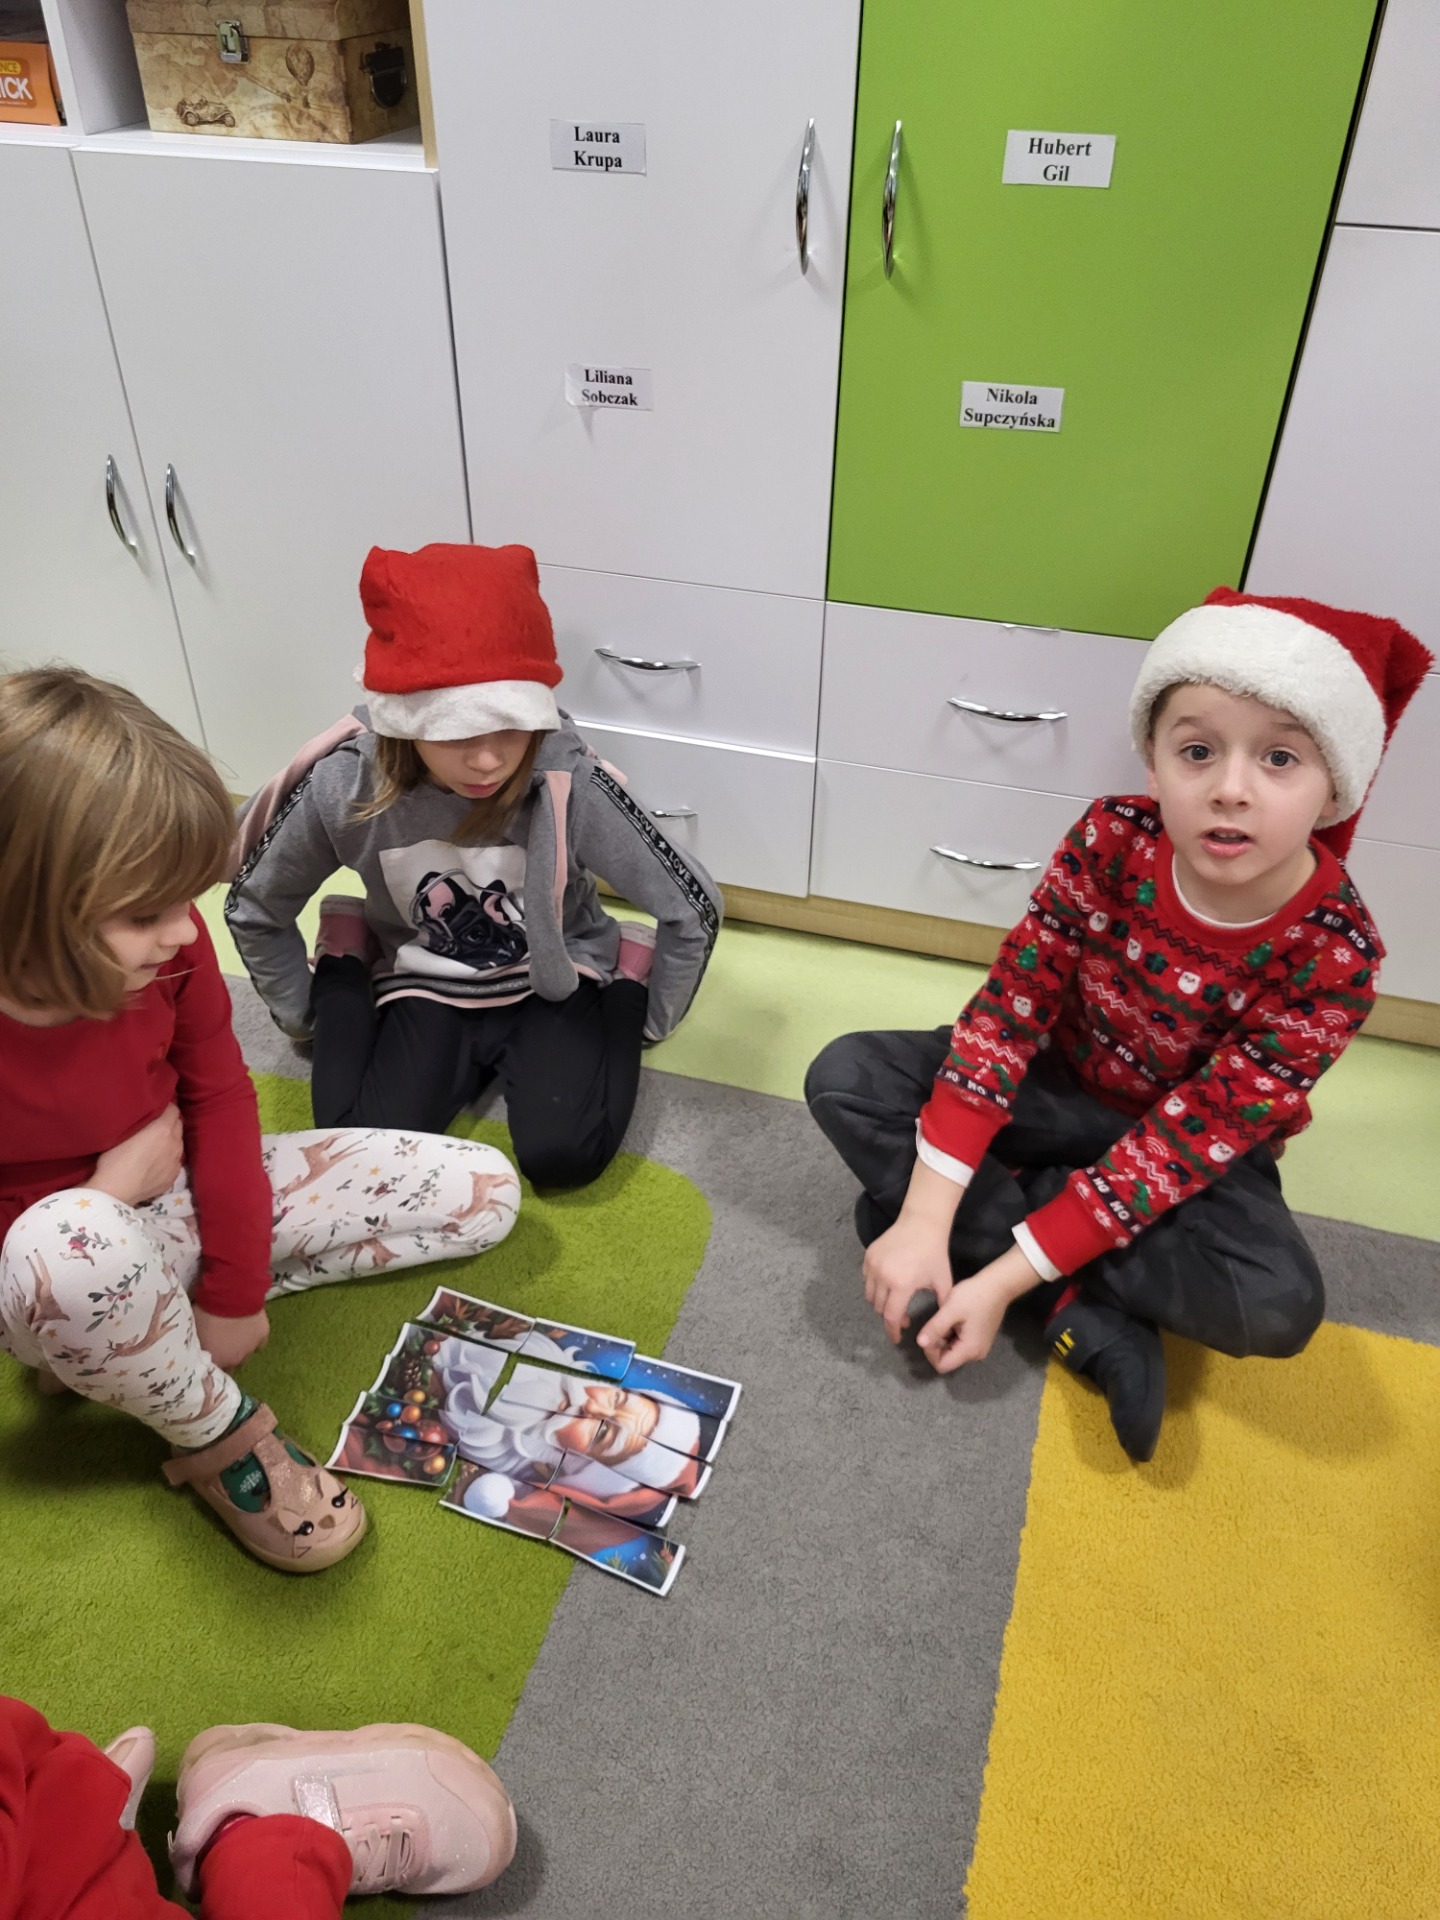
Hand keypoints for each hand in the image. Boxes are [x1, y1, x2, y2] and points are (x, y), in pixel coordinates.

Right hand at [88, 1105, 183, 1206]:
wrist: (115, 1191)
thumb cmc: (114, 1159)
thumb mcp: (125, 1131)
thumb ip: (142, 1120)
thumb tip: (149, 1113)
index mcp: (163, 1129)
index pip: (173, 1109)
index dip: (165, 1107)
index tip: (156, 1108)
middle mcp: (175, 1143)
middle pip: (178, 1125)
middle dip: (169, 1122)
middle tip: (155, 1125)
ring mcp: (176, 1162)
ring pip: (178, 1143)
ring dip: (170, 1140)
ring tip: (156, 1144)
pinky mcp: (173, 1177)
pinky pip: (175, 1161)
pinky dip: (168, 1158)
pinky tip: (156, 1162)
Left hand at [192, 1306, 269, 1370]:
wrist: (231, 1295)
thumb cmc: (207, 1313)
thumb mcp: (194, 1331)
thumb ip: (197, 1345)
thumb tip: (194, 1349)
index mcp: (215, 1361)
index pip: (212, 1371)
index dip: (210, 1363)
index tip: (207, 1355)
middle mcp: (235, 1360)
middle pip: (231, 1365)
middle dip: (226, 1356)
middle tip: (220, 1343)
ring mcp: (251, 1348)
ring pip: (245, 1354)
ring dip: (239, 1347)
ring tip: (233, 1334)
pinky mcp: (263, 1335)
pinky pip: (258, 1341)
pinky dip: (253, 1337)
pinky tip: (248, 1328)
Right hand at [864, 1217, 955, 1344]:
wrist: (921, 1222)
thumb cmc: (935, 1252)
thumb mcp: (943, 1281)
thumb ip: (942, 1305)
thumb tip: (942, 1326)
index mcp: (901, 1285)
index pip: (891, 1316)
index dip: (893, 1331)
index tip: (897, 1339)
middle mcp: (883, 1276)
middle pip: (878, 1308)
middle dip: (889, 1317)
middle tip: (901, 1318)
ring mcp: (873, 1265)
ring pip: (869, 1295)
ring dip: (879, 1303)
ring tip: (893, 1303)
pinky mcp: (868, 1256)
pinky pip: (866, 1279)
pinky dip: (873, 1287)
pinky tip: (887, 1286)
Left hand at [917, 1245, 1041, 1373]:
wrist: (998, 1285)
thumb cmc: (974, 1296)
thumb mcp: (950, 1310)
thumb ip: (935, 1328)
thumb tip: (920, 1343)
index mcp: (969, 1350)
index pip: (942, 1365)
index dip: (930, 1352)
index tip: (929, 1333)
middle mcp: (976, 1354)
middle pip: (947, 1359)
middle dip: (937, 1344)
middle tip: (937, 1322)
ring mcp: (979, 1347)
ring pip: (952, 1350)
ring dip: (944, 1337)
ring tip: (946, 1318)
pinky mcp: (980, 1338)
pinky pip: (960, 1343)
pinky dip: (952, 1334)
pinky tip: (953, 1318)